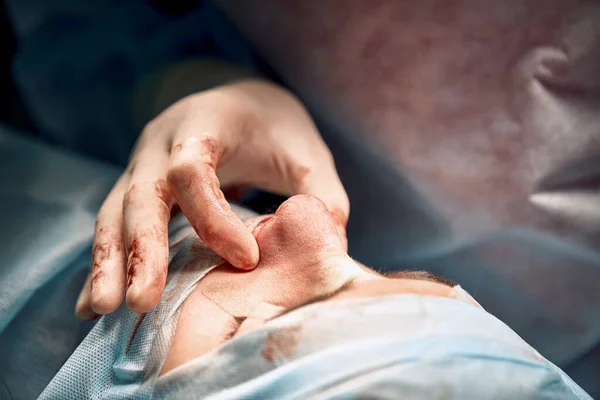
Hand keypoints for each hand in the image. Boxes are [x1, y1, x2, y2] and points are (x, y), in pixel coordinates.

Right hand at [75, 79, 348, 318]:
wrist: (237, 100)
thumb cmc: (273, 128)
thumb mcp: (306, 152)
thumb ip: (321, 194)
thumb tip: (329, 252)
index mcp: (203, 123)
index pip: (192, 172)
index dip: (213, 218)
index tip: (246, 258)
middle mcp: (161, 143)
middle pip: (141, 195)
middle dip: (141, 250)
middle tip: (141, 302)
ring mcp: (142, 165)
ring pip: (114, 212)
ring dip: (107, 262)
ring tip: (102, 311)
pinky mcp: (137, 188)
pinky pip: (113, 225)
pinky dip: (105, 261)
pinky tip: (95, 303)